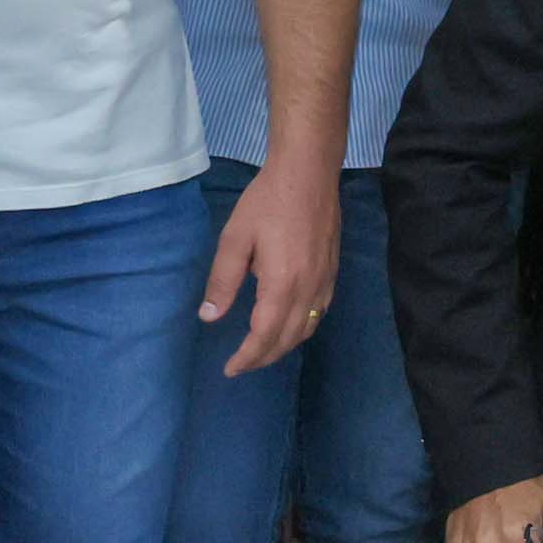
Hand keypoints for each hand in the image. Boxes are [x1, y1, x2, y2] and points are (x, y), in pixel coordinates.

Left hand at [199, 157, 341, 378]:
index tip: (229, 369)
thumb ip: (223, 280)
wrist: (309, 173)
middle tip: (241, 365)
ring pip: (306, 329)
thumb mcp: (235, 239)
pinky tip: (289, 325)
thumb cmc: (267, 202)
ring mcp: (325, 282)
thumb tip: (210, 316)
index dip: (246, 358)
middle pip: (287, 339)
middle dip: (263, 358)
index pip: (264, 335)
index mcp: (282, 284)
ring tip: (261, 351)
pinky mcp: (333, 273)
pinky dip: (302, 329)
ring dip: (283, 347)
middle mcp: (308, 290)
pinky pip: (319, 314)